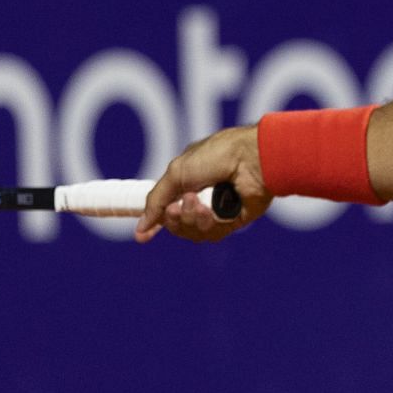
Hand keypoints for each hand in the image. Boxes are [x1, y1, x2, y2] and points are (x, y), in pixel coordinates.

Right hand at [135, 125, 272, 243]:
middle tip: (176, 208)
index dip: (156, 221)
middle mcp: (203, 196)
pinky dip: (207, 223)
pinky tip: (210, 210)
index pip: (168, 207)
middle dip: (174, 219)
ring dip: (190, 219)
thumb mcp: (176, 173)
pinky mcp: (235, 220)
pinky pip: (212, 233)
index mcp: (189, 180)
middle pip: (178, 224)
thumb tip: (141, 230)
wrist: (251, 158)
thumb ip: (156, 201)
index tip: (143, 236)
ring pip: (193, 231)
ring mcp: (219, 209)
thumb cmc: (216, 156)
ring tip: (197, 202)